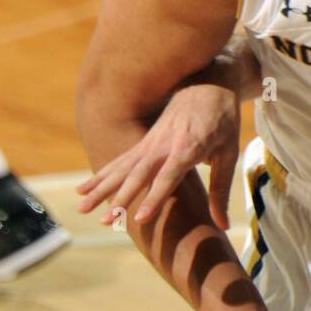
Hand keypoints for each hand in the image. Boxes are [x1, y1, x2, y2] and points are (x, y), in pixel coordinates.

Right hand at [76, 79, 241, 229]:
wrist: (207, 84)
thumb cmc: (223, 121)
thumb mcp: (229, 154)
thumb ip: (221, 191)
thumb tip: (223, 226)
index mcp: (188, 147)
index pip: (168, 177)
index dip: (154, 197)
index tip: (139, 217)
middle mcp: (163, 145)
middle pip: (138, 175)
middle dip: (120, 199)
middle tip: (106, 221)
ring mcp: (150, 142)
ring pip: (121, 169)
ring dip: (102, 189)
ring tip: (81, 208)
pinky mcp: (143, 142)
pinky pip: (119, 161)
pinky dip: (101, 175)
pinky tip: (83, 189)